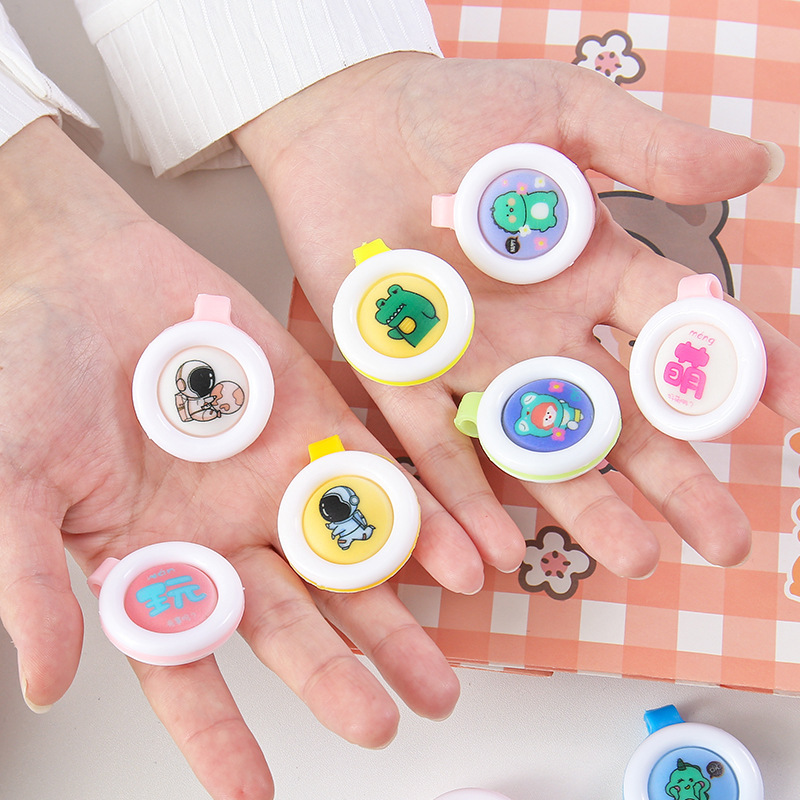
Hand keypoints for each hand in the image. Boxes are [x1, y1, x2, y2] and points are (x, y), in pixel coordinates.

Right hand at [0, 118, 471, 799]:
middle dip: (337, 673)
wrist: (82, 270)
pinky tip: (460, 557)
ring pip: (347, 558)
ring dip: (396, 615)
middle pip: (290, 619)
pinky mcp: (315, 415)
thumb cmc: (31, 368)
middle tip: (386, 722)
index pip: (187, 663)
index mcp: (154, 557)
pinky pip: (376, 473)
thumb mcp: (15, 477)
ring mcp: (276, 474)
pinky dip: (419, 516)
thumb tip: (44, 684)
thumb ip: (29, 577)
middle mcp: (225, 528)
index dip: (215, 732)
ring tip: (442, 672)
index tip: (252, 794)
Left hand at [234, 53, 794, 577]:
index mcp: (589, 274)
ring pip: (535, 447)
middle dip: (670, 476)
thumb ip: (648, 149)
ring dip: (582, 506)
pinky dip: (464, 496)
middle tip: (723, 540)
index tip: (785, 416)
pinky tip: (498, 551)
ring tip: (634, 560)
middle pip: (615, 416)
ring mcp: (471, 361)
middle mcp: (539, 333)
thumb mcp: (561, 114)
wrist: (349, 118)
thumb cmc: (456, 109)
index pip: (674, 334)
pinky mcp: (400, 374)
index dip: (730, 371)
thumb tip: (761, 170)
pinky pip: (435, 445)